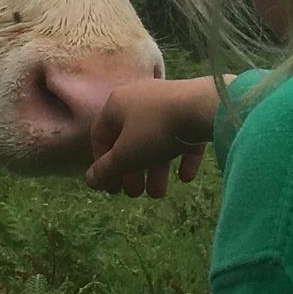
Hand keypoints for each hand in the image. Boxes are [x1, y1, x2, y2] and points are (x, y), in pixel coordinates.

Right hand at [84, 77, 220, 197]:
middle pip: (129, 140)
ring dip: (156, 170)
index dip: (102, 165)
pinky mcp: (192, 111)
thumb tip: (90, 180)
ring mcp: (167, 103)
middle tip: (136, 193)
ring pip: (156, 141)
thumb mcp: (126, 155)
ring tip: (159, 194)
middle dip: (132, 172)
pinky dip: (182, 158)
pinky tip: (185, 177)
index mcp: (117, 104)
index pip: (100, 136)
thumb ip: (106, 169)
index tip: (112, 189)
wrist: (202, 107)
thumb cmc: (155, 130)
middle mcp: (140, 99)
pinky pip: (182, 137)